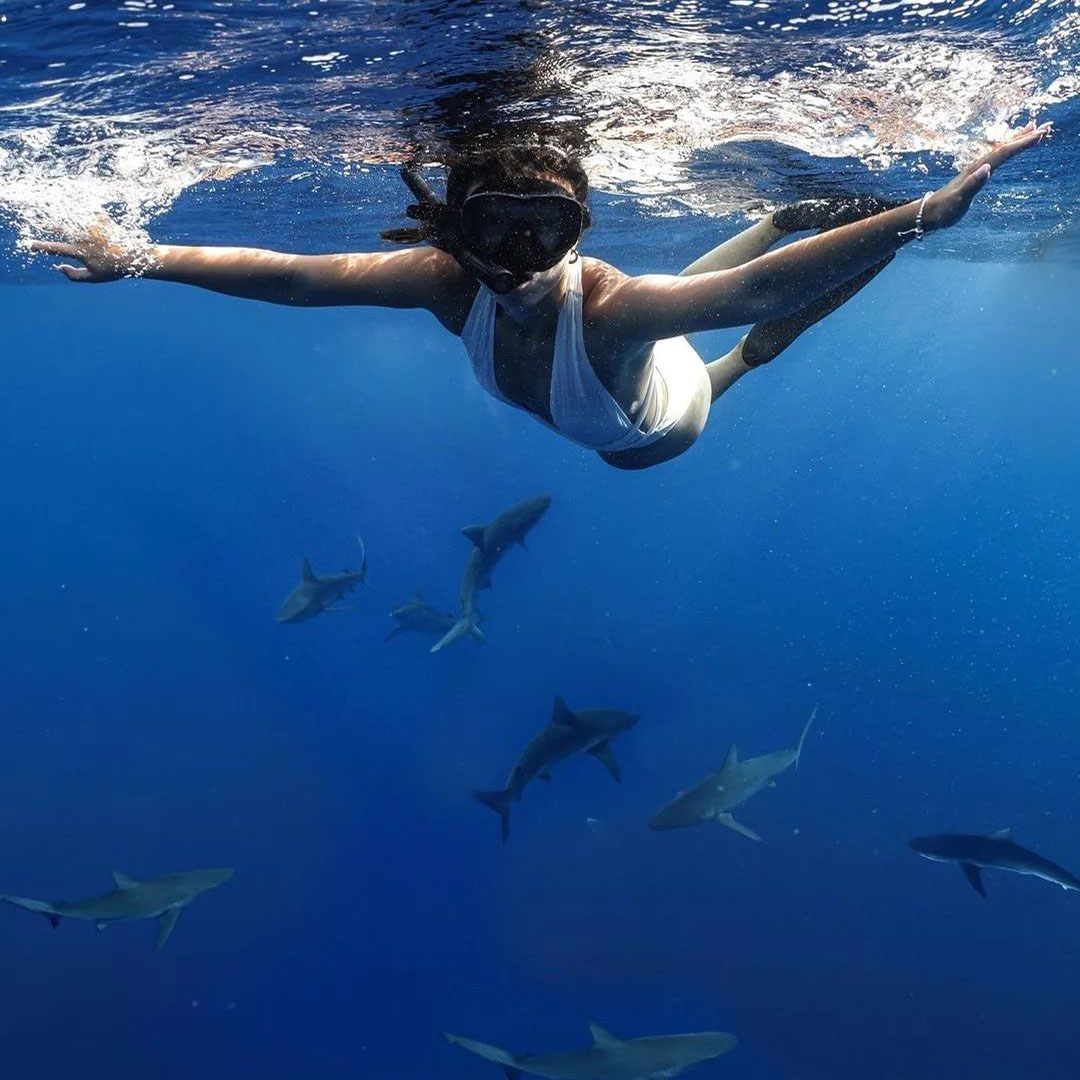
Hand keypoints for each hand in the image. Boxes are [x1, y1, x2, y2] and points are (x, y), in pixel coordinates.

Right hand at [27, 218, 146, 281]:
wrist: (136, 257)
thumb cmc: (115, 269)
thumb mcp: (94, 278)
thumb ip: (74, 275)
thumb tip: (58, 268)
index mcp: (79, 252)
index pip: (54, 249)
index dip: (40, 247)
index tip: (30, 245)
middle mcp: (83, 237)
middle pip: (59, 227)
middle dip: (50, 225)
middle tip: (46, 225)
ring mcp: (92, 227)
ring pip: (71, 217)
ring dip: (63, 215)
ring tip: (59, 214)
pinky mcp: (102, 219)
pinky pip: (88, 210)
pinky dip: (83, 209)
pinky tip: (79, 207)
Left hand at [922, 120, 1052, 231]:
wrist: (928, 212)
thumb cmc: (944, 209)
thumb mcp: (959, 199)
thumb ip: (973, 184)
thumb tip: (988, 168)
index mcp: (977, 170)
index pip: (1003, 153)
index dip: (1021, 143)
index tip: (1039, 134)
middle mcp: (978, 166)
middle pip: (1005, 147)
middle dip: (1025, 137)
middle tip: (1047, 126)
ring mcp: (977, 169)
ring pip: (1002, 150)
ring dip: (1018, 139)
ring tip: (1035, 128)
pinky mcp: (976, 175)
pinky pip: (996, 158)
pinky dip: (1007, 150)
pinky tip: (1010, 147)